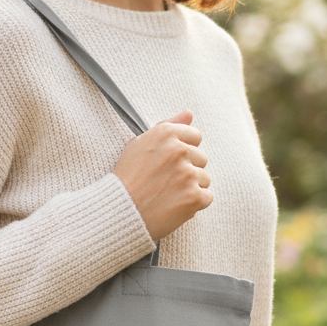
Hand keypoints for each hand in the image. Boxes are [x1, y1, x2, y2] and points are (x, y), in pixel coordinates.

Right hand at [113, 110, 211, 241]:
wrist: (119, 212)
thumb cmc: (127, 178)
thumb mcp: (140, 144)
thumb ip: (168, 125)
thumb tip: (189, 113)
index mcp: (166, 134)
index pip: (195, 136)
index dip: (183, 151)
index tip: (169, 163)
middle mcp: (179, 150)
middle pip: (201, 158)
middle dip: (187, 169)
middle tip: (164, 182)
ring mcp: (188, 174)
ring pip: (204, 178)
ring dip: (191, 187)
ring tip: (168, 195)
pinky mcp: (194, 197)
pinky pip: (207, 197)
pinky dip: (194, 204)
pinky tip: (175, 205)